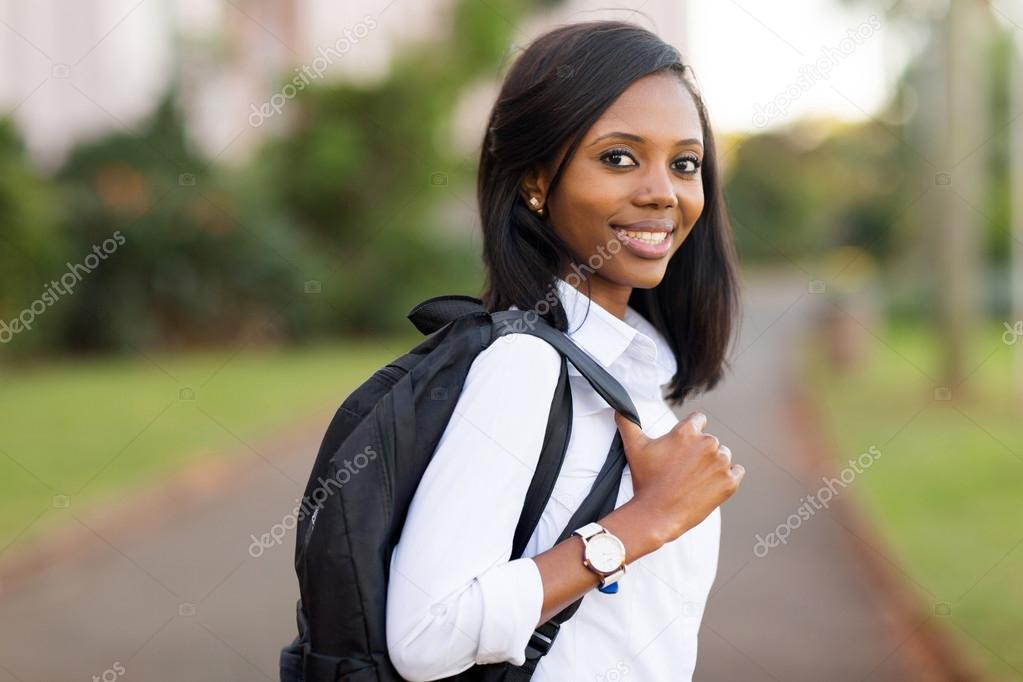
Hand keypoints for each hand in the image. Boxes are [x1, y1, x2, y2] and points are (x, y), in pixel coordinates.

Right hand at [614, 410, 744, 543]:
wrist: (657, 515)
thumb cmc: (645, 481)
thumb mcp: (634, 448)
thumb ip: (627, 422)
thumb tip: (619, 409)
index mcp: (687, 432)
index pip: (699, 419)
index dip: (690, 432)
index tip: (684, 447)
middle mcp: (707, 443)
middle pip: (710, 440)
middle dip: (699, 452)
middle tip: (684, 469)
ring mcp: (720, 463)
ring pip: (724, 455)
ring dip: (713, 464)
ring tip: (695, 479)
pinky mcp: (729, 482)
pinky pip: (737, 471)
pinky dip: (727, 477)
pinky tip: (711, 484)